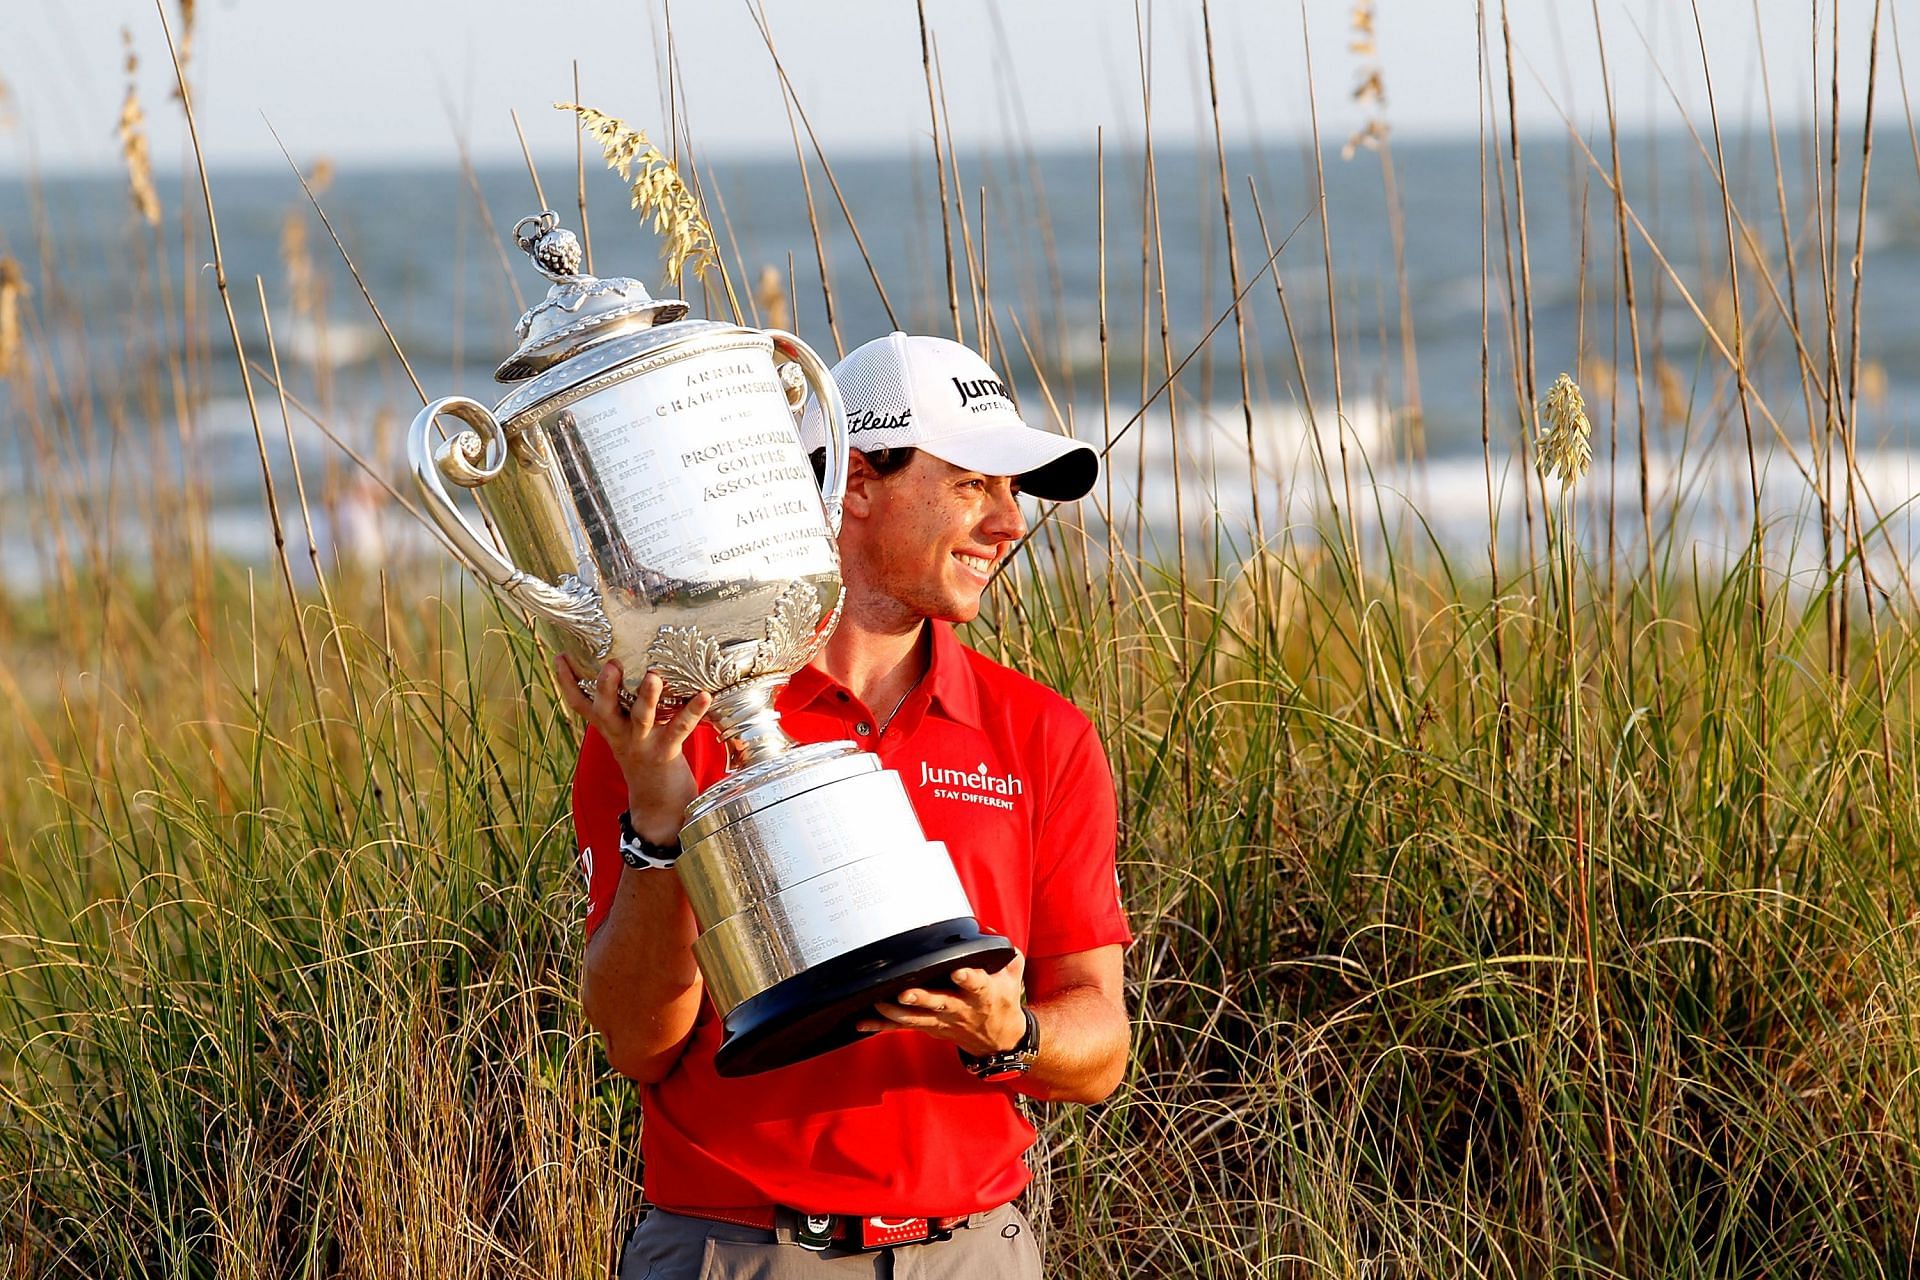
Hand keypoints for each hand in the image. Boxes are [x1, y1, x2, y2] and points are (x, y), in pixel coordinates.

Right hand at [555, 655, 710, 842]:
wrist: (659, 804)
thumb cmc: (645, 757)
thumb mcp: (626, 731)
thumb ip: (623, 706)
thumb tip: (633, 666)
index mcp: (608, 727)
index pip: (580, 704)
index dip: (566, 682)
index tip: (560, 656)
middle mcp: (620, 734)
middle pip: (605, 709)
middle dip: (605, 687)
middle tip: (609, 665)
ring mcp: (642, 744)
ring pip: (641, 718)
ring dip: (647, 697)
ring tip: (653, 676)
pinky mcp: (666, 752)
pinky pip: (679, 729)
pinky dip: (693, 712)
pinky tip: (705, 696)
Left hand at [858, 952, 1026, 1056]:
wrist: (999, 1039)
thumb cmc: (1002, 1001)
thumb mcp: (1012, 976)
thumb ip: (1006, 956)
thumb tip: (995, 936)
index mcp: (982, 994)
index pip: (977, 985)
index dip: (968, 978)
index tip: (959, 971)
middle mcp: (960, 1008)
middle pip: (939, 1003)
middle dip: (922, 998)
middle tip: (906, 993)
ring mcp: (942, 1020)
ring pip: (916, 1017)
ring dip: (896, 1012)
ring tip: (879, 1002)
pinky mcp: (928, 1027)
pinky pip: (903, 1027)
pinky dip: (881, 1025)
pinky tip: (862, 1023)